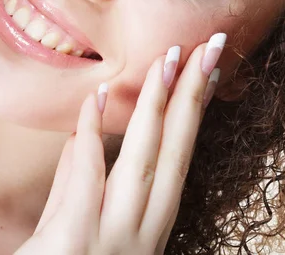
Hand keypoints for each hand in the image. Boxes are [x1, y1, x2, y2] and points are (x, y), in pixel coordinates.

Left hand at [14, 34, 225, 254]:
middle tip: (208, 48)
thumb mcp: (76, 224)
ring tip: (169, 62)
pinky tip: (98, 96)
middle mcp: (143, 232)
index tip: (207, 72)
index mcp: (149, 227)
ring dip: (157, 108)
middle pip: (174, 154)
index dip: (194, 115)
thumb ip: (79, 180)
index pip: (178, 160)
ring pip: (144, 162)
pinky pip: (87, 178)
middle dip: (192, 99)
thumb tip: (83, 131)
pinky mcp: (75, 240)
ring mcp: (113, 238)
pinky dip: (91, 135)